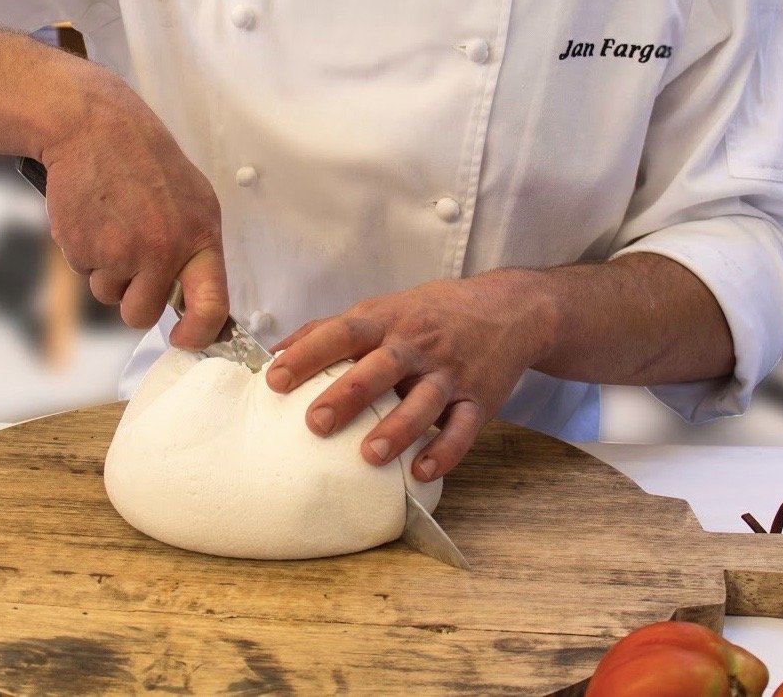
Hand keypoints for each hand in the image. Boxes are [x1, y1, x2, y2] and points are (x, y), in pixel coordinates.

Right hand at [40, 68, 227, 347]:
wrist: (96, 128)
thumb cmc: (145, 162)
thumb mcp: (192, 199)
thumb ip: (194, 249)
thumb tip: (197, 300)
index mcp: (200, 237)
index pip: (211, 306)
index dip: (198, 335)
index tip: (184, 339)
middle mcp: (163, 250)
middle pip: (143, 314)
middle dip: (133, 297)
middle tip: (130, 259)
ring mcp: (121, 252)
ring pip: (109, 295)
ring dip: (107, 271)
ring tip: (113, 225)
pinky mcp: (83, 249)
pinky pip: (83, 272)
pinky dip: (85, 251)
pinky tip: (94, 217)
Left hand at [265, 270, 552, 481]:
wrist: (508, 309)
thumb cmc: (429, 314)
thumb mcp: (382, 309)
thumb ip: (331, 329)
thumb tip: (274, 352)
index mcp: (387, 320)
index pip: (343, 332)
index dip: (309, 353)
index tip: (274, 379)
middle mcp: (417, 344)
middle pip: (380, 367)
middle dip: (348, 394)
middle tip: (315, 423)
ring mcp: (450, 372)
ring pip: (423, 402)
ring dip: (397, 429)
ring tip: (368, 455)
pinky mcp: (479, 398)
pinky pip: (463, 429)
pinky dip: (444, 452)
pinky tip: (420, 473)